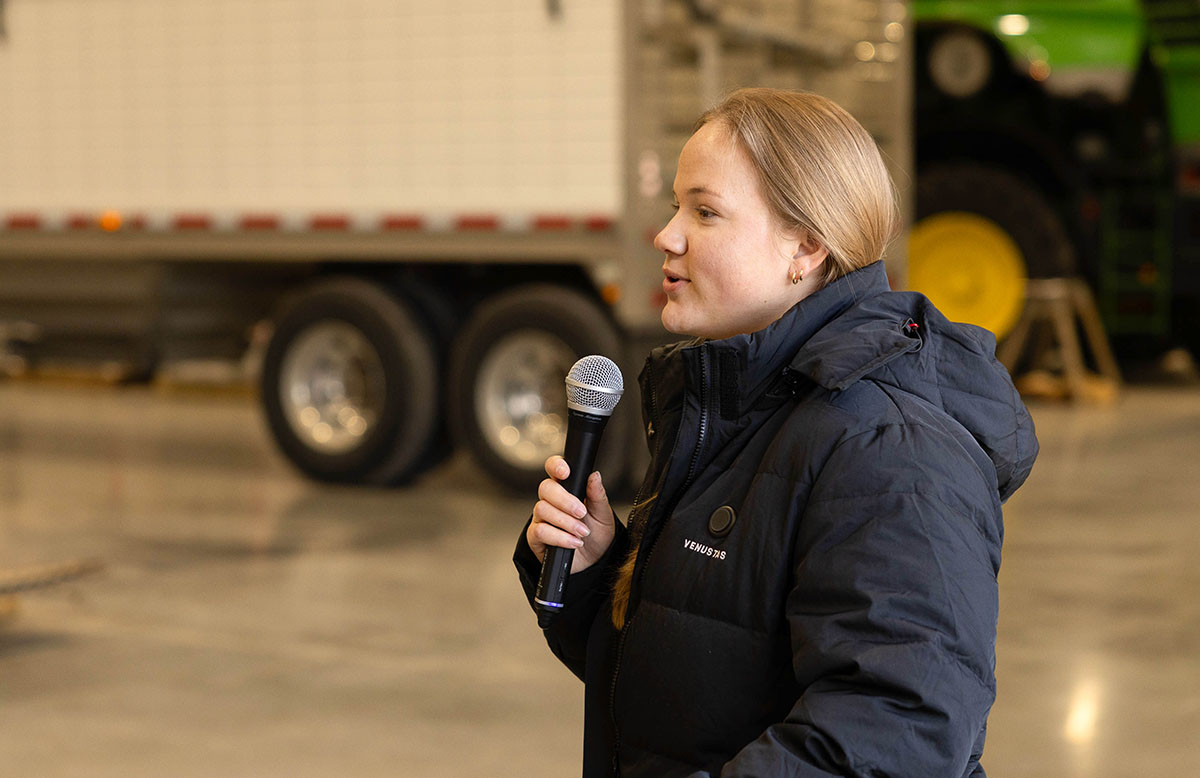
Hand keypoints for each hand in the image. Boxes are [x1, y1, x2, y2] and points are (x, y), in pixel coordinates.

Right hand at [527, 456, 615, 573]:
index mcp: (567, 489)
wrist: (594, 561)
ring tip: (582, 532)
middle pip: (545, 488)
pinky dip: (559, 537)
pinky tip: (573, 542)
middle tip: (581, 513)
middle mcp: (551, 501)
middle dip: (565, 500)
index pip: (554, 469)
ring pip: (542, 509)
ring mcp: (541, 518)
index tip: (565, 472)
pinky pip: (540, 531)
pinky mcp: (536, 537)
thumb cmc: (597, 534)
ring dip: (565, 522)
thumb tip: (594, 475)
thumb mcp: (603, 514)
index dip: (556, 466)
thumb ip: (598, 495)